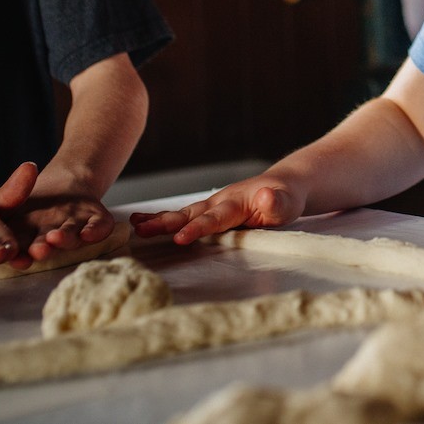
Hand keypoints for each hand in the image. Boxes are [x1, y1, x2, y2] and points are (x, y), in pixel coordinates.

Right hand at [0, 179, 118, 269]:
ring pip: (70, 237)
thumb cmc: (32, 202)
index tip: (14, 257)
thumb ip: (7, 199)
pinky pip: (99, 226)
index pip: (19, 248)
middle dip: (40, 249)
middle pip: (44, 246)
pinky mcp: (96, 219)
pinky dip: (95, 230)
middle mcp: (50, 237)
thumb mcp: (12, 201)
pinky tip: (89, 233)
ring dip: (64, 239)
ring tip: (55, 237)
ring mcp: (74, 227)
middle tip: (36, 251)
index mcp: (26, 237)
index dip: (16, 254)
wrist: (65, 187)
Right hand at [129, 175, 307, 244]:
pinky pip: (184, 216)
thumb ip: (277, 203)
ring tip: (134, 226)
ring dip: (159, 220)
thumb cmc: (287, 198)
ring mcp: (213, 205)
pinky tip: (141, 225)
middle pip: (190, 213)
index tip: (179, 238)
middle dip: (165, 222)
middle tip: (141, 230)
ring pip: (183, 213)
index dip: (197, 229)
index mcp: (237, 203)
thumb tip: (266, 197)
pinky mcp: (209, 211)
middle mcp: (220, 201)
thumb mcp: (289, 202)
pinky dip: (163, 219)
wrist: (285, 185)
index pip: (215, 219)